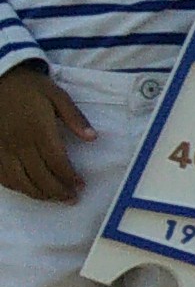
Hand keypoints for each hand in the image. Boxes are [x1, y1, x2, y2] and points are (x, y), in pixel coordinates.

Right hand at [0, 64, 92, 199]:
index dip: (70, 178)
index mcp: (38, 129)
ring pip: (20, 181)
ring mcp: (2, 149)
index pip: (57, 162)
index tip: (81, 186)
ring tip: (54, 199)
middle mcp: (19, 143)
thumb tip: (93, 138)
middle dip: (58, 191)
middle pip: (40, 176)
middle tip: (71, 199)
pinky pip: (3, 177)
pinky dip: (17, 187)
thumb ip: (75, 118)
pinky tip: (29, 190)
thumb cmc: (30, 87)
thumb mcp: (57, 95)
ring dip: (38, 194)